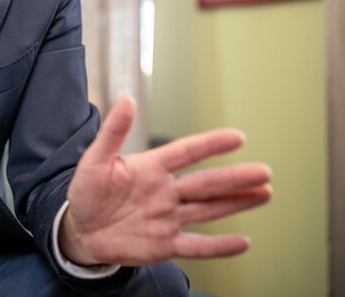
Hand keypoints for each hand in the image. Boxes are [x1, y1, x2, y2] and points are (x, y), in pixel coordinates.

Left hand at [59, 95, 271, 266]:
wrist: (80, 229)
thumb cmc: (87, 191)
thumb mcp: (94, 160)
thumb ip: (113, 132)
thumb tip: (127, 98)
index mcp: (151, 167)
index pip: (186, 152)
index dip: (210, 145)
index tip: (238, 137)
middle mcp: (166, 191)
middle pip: (206, 183)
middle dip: (236, 178)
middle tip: (265, 171)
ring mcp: (168, 218)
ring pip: (209, 210)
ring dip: (237, 203)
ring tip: (264, 192)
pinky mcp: (164, 245)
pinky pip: (196, 246)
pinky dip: (219, 246)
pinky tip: (243, 242)